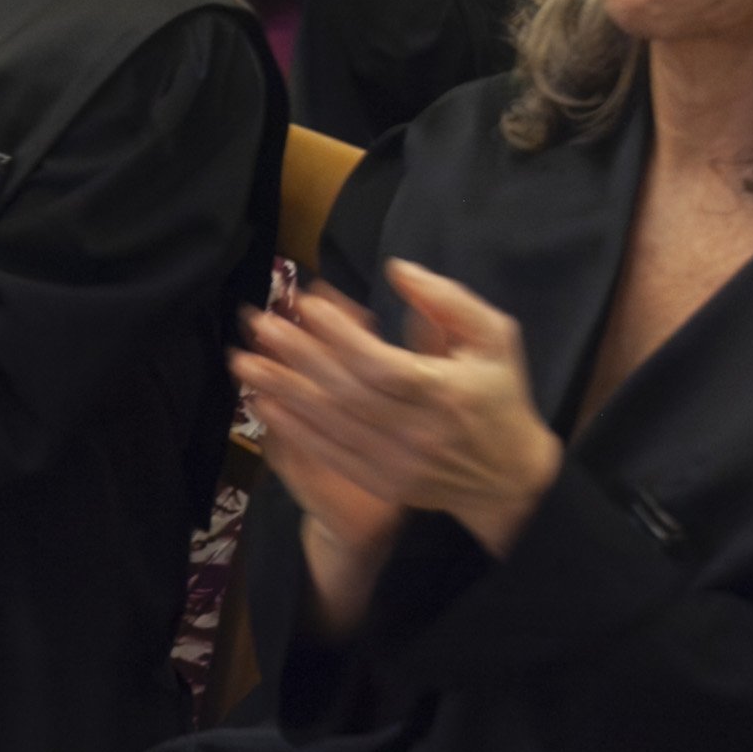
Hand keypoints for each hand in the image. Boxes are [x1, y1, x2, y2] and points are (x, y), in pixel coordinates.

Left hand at [230, 261, 561, 555]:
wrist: (509, 478)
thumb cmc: (499, 395)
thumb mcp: (494, 337)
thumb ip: (448, 301)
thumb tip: (397, 270)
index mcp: (444, 392)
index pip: (380, 364)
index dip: (338, 335)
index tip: (304, 303)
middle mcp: (416, 431)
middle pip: (344, 392)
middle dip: (295, 356)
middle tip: (258, 324)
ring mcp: (396, 462)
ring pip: (329, 423)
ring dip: (281, 391)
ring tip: (243, 363)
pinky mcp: (381, 482)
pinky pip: (329, 454)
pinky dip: (293, 429)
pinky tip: (264, 405)